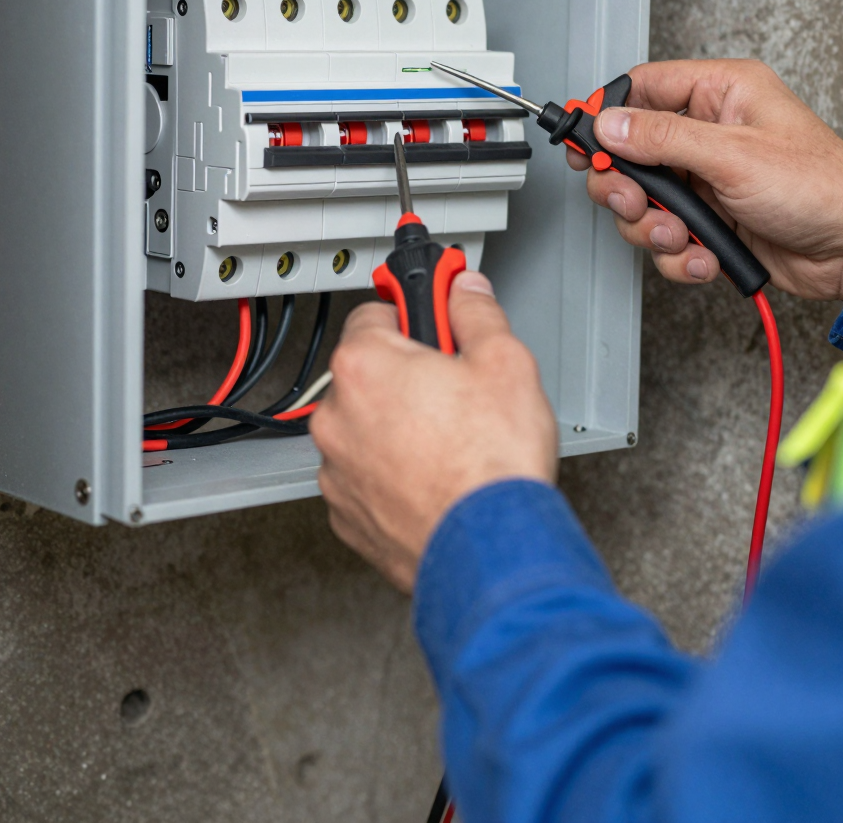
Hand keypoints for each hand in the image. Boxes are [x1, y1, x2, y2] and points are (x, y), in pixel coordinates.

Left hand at [311, 271, 557, 592]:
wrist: (489, 550)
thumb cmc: (492, 465)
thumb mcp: (505, 363)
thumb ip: (477, 314)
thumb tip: (466, 292)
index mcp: (365, 366)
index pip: (373, 312)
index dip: (413, 314)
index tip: (432, 316)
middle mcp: (337, 418)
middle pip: (368, 374)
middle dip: (407, 376)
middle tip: (457, 389)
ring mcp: (338, 472)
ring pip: (365, 430)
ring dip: (397, 428)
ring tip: (452, 442)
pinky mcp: (348, 517)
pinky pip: (367, 479)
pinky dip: (393, 476)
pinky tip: (437, 478)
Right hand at [570, 60, 842, 300]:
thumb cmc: (823, 187)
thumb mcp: (733, 156)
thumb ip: (664, 137)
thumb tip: (611, 123)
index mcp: (723, 93)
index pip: (643, 88)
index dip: (608, 115)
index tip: (586, 145)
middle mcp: (713, 132)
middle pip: (633, 152)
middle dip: (628, 187)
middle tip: (633, 202)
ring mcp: (711, 180)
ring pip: (647, 202)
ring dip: (656, 228)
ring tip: (681, 235)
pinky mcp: (715, 221)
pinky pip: (670, 237)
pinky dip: (681, 254)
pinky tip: (705, 254)